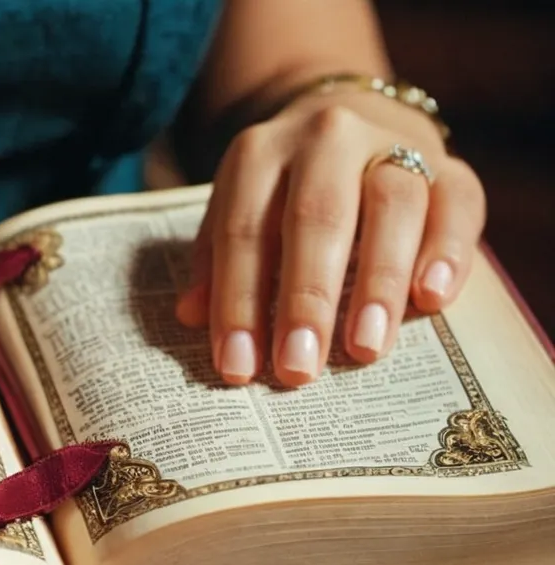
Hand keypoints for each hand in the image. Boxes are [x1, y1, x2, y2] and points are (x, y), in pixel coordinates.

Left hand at [176, 90, 486, 386]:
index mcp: (260, 153)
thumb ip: (217, 259)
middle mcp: (327, 138)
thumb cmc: (284, 188)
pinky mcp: (450, 163)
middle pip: (317, 216)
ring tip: (365, 348)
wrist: (352, 113)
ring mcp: (392, 144)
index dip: (238, 302)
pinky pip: (457, 201)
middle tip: (298, 367)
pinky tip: (432, 300)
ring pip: (392, 204)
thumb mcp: (239, 209)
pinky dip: (447, 250)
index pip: (244, 232)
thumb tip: (190, 316)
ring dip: (379, 280)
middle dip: (305, 299)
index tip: (238, 366)